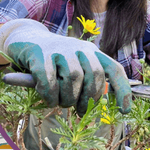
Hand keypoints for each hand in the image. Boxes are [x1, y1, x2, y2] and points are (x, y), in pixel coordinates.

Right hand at [0, 19, 131, 115]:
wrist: (25, 38)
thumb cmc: (52, 60)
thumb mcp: (73, 65)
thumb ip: (86, 80)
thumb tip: (98, 106)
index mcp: (90, 50)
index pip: (113, 68)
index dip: (122, 89)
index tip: (124, 110)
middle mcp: (77, 46)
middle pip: (93, 75)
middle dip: (88, 99)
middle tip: (79, 111)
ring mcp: (58, 48)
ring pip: (72, 78)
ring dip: (67, 98)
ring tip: (59, 102)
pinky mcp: (39, 55)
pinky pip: (50, 81)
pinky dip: (49, 96)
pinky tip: (46, 98)